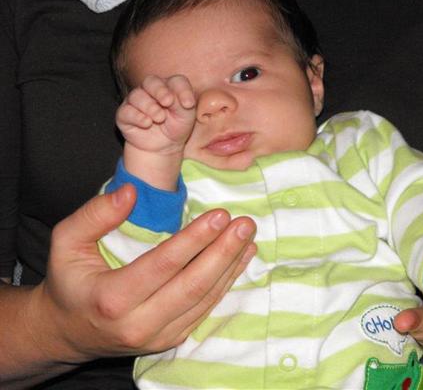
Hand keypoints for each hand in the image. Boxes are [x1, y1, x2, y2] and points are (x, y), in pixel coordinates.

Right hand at [29, 184, 256, 362]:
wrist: (68, 332)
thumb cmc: (69, 281)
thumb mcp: (65, 242)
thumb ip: (94, 215)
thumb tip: (132, 193)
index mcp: (111, 299)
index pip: (162, 266)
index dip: (194, 240)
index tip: (220, 215)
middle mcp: (138, 324)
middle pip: (192, 286)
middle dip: (224, 252)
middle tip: (246, 223)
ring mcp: (158, 337)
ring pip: (205, 300)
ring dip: (231, 265)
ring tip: (249, 236)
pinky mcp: (172, 339)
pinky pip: (205, 309)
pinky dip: (227, 282)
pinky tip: (242, 258)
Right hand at [116, 74, 195, 154]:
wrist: (164, 145)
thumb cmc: (176, 126)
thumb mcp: (186, 117)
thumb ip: (183, 105)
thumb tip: (172, 98)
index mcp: (169, 87)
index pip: (176, 81)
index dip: (182, 90)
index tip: (189, 104)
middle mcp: (151, 90)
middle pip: (151, 81)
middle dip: (160, 91)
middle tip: (168, 102)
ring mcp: (136, 100)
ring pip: (137, 95)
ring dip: (150, 106)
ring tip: (160, 118)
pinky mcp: (125, 114)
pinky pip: (127, 111)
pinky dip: (137, 116)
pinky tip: (147, 123)